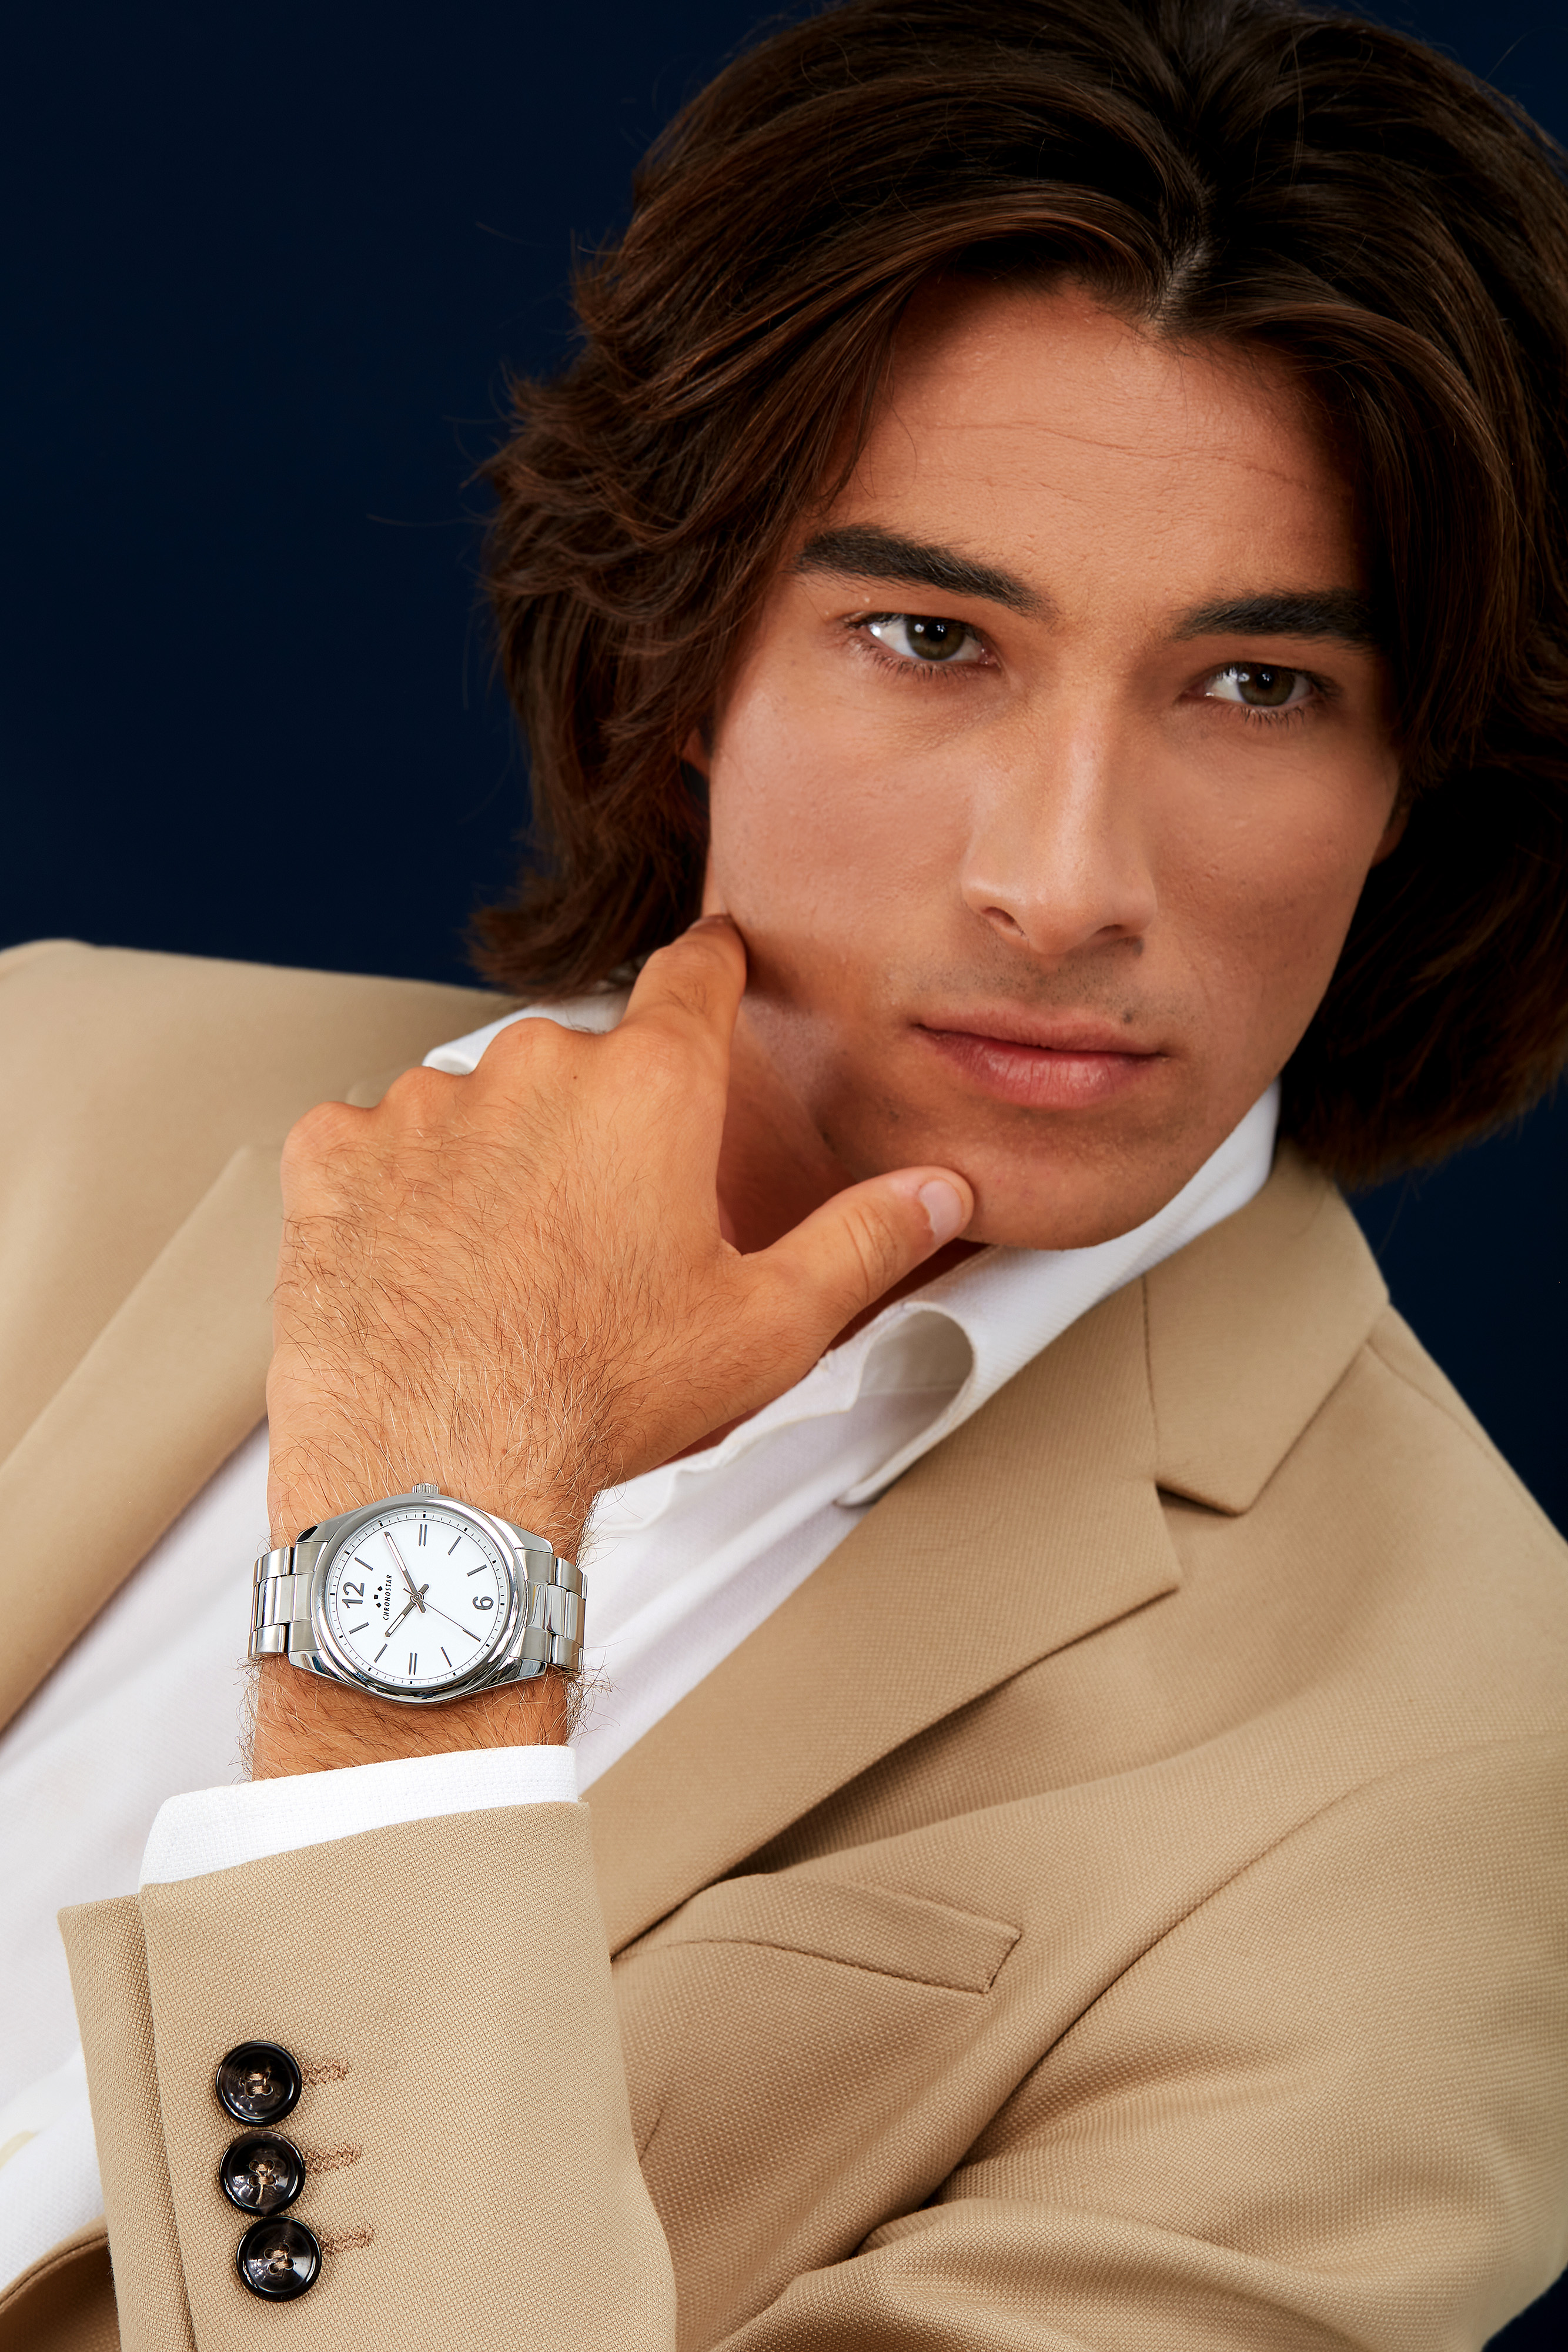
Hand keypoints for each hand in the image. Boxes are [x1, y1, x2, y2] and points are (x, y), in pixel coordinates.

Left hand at [255, 917, 970, 1773]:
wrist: (436, 1472)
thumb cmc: (595, 1401)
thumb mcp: (766, 1327)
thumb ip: (862, 1241)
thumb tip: (933, 1193)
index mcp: (650, 1090)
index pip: (693, 973)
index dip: (710, 968)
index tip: (710, 967)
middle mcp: (533, 1070)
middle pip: (579, 1061)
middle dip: (593, 1124)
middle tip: (601, 1227)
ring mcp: (423, 1105)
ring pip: (474, 1104)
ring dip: (492, 1157)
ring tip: (505, 1266)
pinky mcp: (334, 1154)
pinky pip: (370, 1143)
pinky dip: (394, 1188)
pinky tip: (422, 1260)